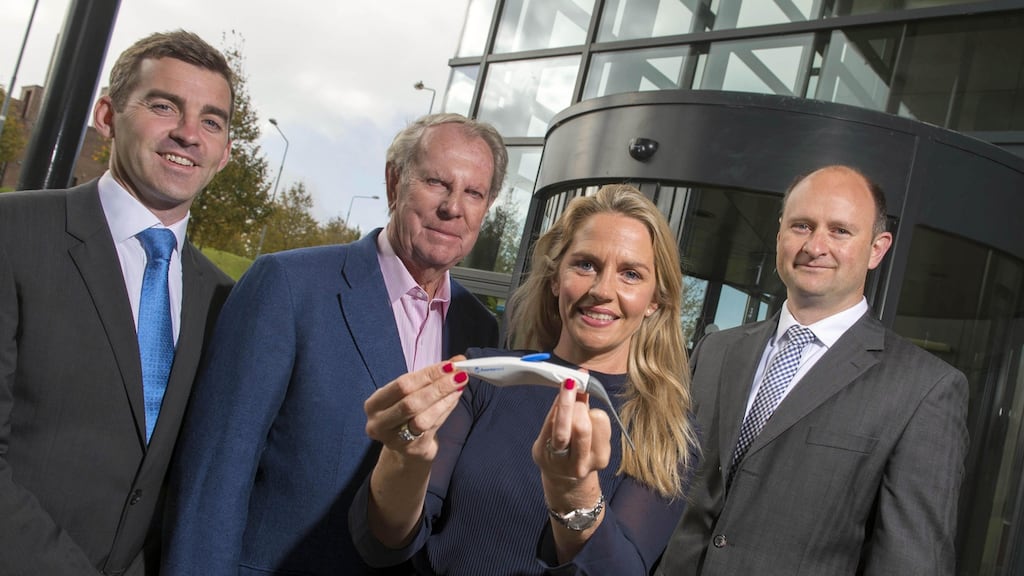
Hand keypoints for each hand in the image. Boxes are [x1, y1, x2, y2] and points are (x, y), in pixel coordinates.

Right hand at [364, 356, 468, 460]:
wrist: (405, 449)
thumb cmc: (406, 415)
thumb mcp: (411, 394)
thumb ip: (430, 376)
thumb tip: (458, 361)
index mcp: (374, 404)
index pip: (401, 385)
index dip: (427, 374)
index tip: (449, 365)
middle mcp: (379, 424)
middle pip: (411, 403)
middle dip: (438, 387)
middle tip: (459, 375)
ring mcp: (394, 440)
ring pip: (423, 418)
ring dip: (444, 399)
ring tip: (459, 386)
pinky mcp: (413, 450)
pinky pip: (433, 427)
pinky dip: (446, 410)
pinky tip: (454, 398)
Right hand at [531, 374, 611, 501]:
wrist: (565, 478)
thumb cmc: (555, 447)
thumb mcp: (549, 430)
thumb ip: (561, 407)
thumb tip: (578, 376)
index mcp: (549, 455)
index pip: (560, 426)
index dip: (566, 401)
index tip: (569, 382)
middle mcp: (571, 463)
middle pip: (581, 426)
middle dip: (577, 404)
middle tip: (572, 397)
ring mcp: (590, 462)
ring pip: (596, 422)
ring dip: (587, 409)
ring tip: (579, 413)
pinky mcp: (604, 457)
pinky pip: (604, 424)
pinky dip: (595, 415)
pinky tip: (588, 422)